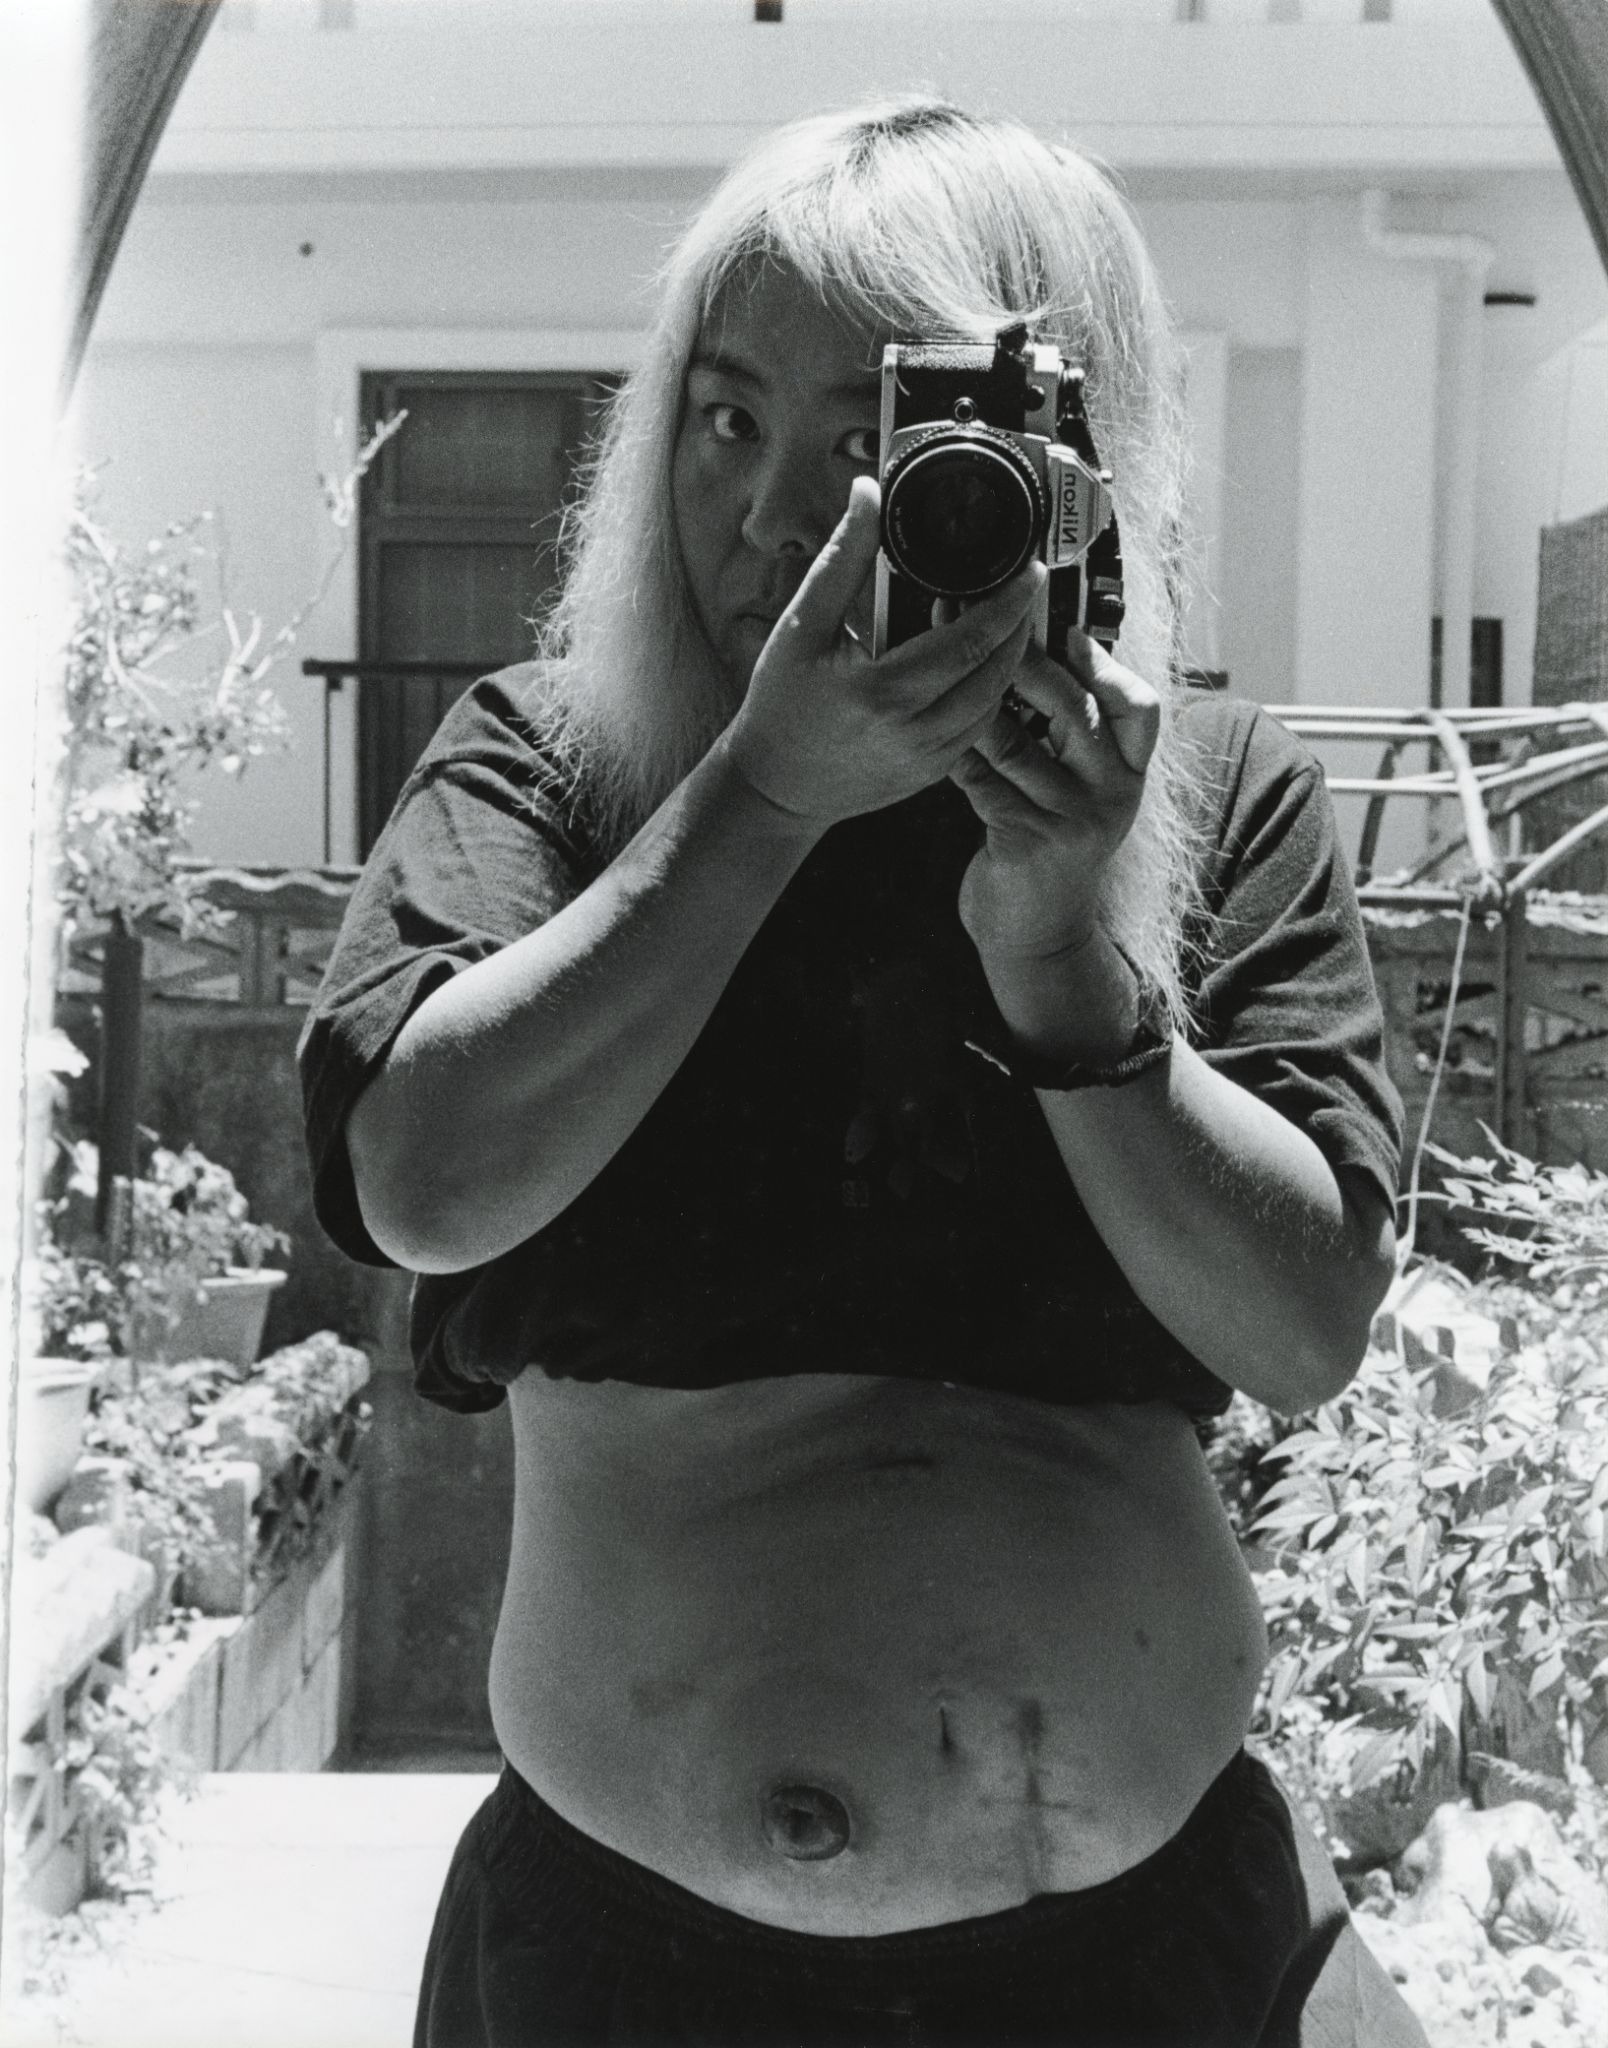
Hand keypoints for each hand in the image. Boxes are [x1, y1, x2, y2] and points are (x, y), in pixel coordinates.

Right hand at [721, 477, 1046, 827]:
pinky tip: (975, 664)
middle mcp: (914, 732)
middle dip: (1017, 627)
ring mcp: (927, 760)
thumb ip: (842, 559)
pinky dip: (987, 693)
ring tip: (998, 622)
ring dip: (1007, 661)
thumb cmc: (779, 707)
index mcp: (883, 692)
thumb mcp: (802, 626)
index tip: (1028, 572)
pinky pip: (978, 730)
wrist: (772, 787)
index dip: (1007, 605)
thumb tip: (868, 494)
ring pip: (994, 705)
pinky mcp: (931, 775)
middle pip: (995, 674)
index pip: (968, 644)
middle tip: (1022, 590)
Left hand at [949, 626, 1160, 970]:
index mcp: (1130, 775)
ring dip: (978, 707)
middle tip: (989, 635)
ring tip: (948, 673)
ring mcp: (1070, 822)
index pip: (1140, 707)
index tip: (1069, 631)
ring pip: (1018, 744)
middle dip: (1028, 666)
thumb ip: (1073, 739)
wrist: (1039, 936)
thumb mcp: (1081, 794)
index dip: (1106, 665)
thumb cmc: (1052, 848)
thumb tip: (1042, 656)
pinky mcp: (1027, 842)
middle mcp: (1111, 796)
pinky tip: (936, 737)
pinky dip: (958, 755)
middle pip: (1076, 711)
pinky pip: (983, 781)